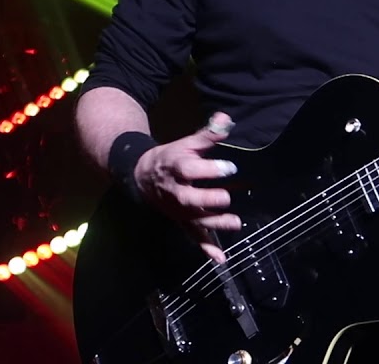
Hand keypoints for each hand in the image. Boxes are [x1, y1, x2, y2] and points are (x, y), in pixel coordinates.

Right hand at [134, 112, 240, 263]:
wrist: (142, 176)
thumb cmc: (171, 158)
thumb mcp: (186, 143)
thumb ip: (208, 134)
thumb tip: (226, 120)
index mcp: (177, 169)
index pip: (190, 170)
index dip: (209, 169)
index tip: (230, 167)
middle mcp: (176, 191)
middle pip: (190, 198)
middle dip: (208, 199)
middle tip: (227, 197)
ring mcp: (178, 210)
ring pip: (194, 219)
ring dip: (214, 223)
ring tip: (235, 223)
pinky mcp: (181, 222)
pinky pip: (193, 236)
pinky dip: (206, 248)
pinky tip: (220, 258)